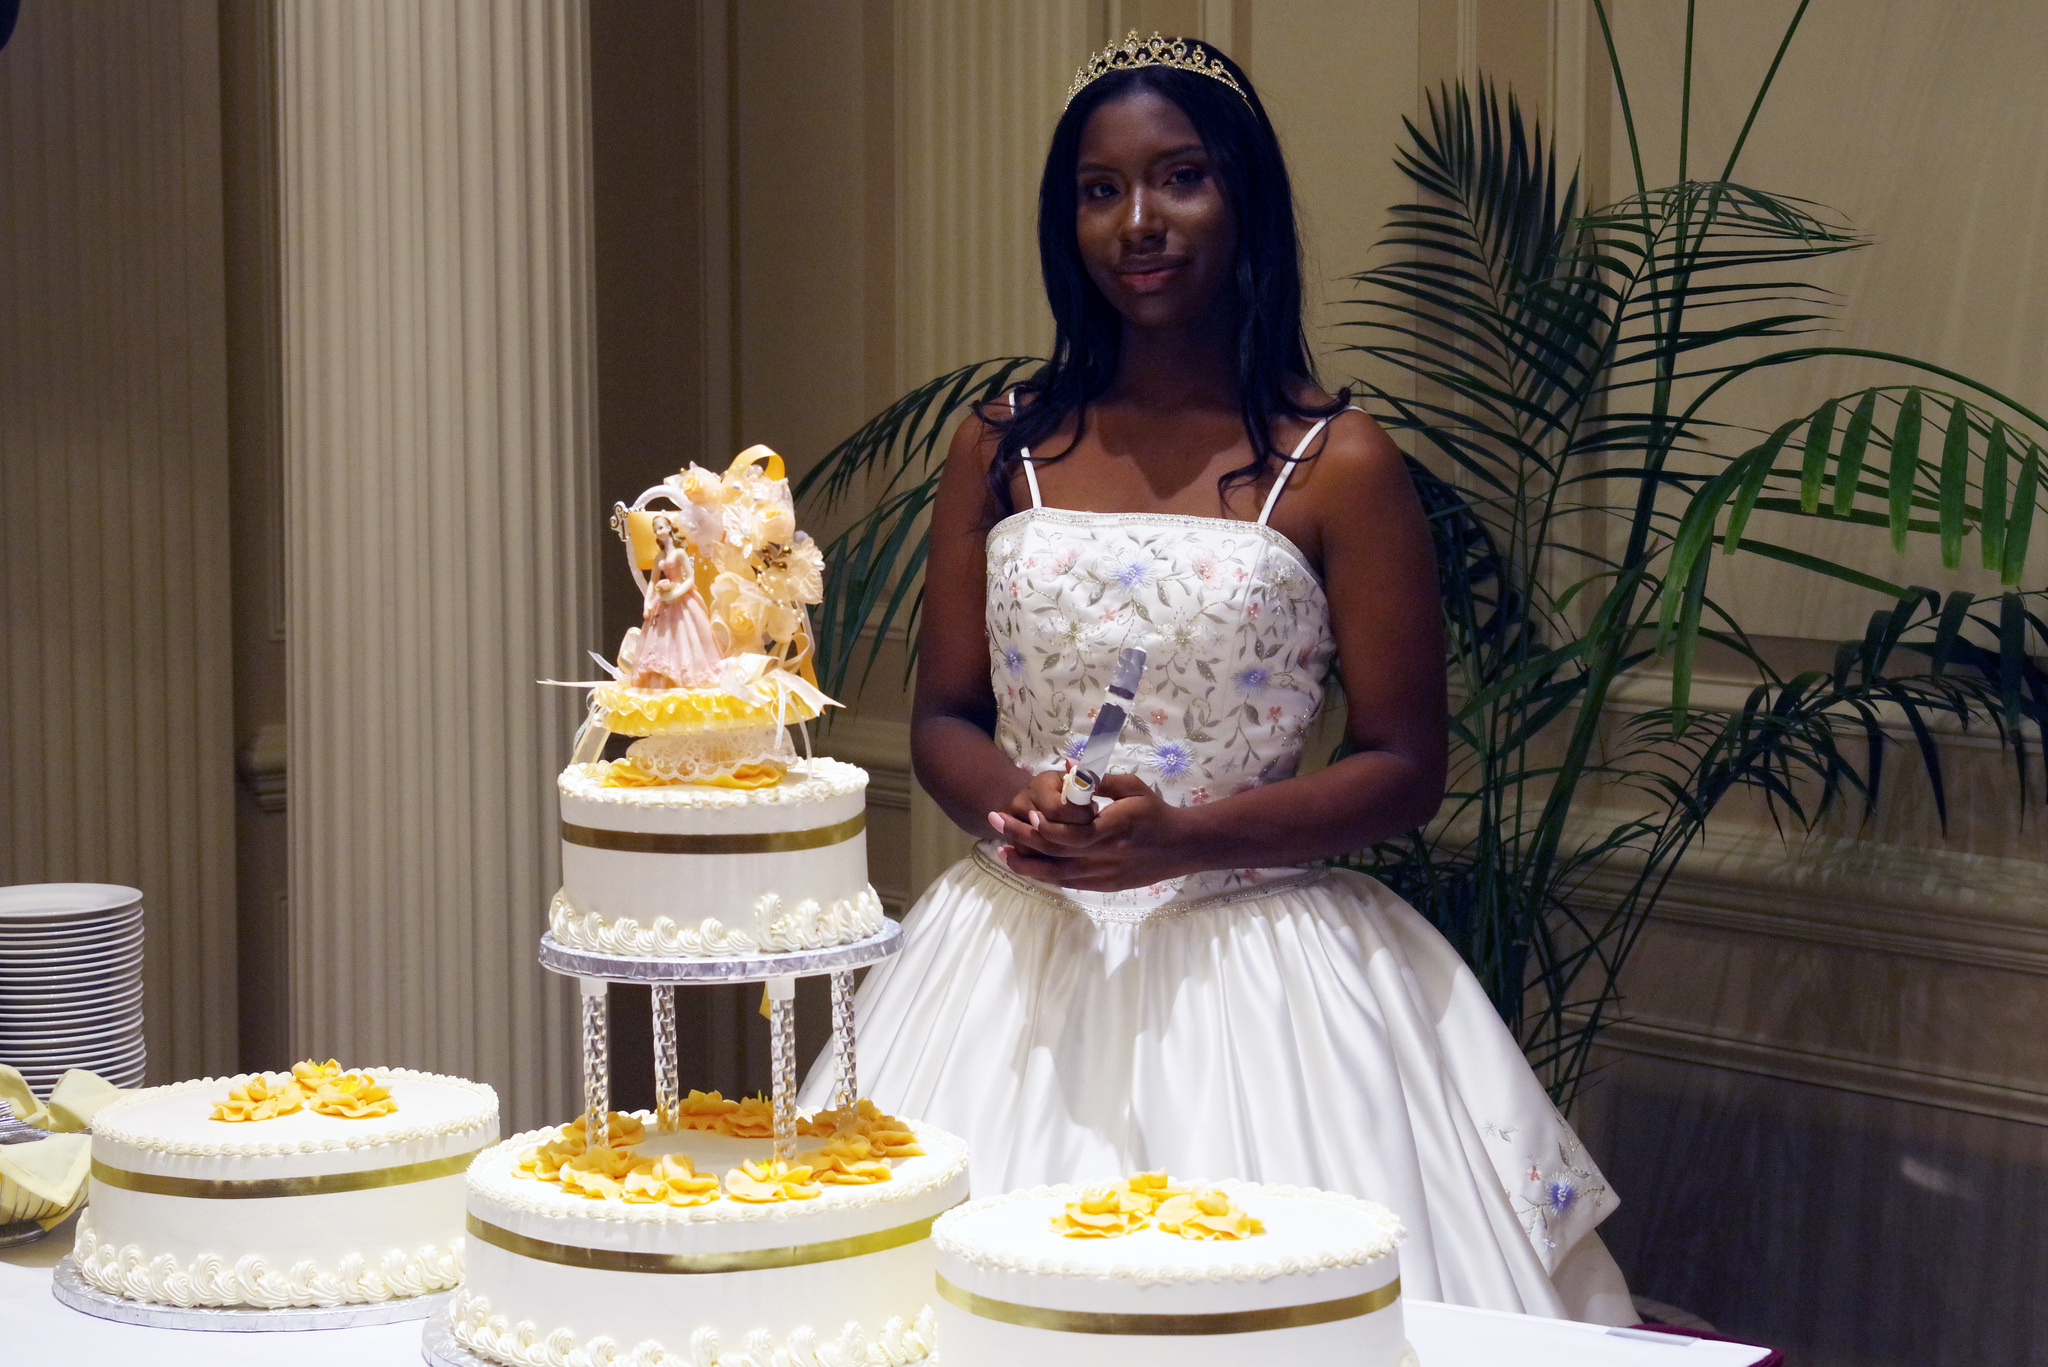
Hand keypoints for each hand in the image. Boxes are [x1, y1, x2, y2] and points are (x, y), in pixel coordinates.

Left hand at [985, 772, 1194, 892]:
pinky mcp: (1103, 887)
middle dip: (1020, 838)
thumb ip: (1098, 779)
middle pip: (1054, 853)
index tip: (1026, 812)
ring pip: (1055, 874)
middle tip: (995, 821)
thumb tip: (1066, 767)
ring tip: (1000, 850)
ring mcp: (1102, 876)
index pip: (1070, 835)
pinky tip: (1026, 865)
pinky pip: (1066, 883)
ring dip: (1025, 863)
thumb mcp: (1132, 787)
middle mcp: (1104, 858)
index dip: (1044, 827)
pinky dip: (1044, 875)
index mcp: (1112, 831)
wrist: (1181, 846)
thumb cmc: (1155, 812)